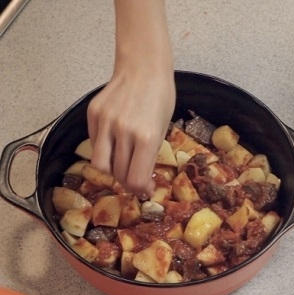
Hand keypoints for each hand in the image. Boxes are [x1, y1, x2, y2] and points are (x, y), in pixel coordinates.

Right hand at [87, 0, 173, 196]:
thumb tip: (140, 179)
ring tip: (121, 163)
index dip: (140, 189)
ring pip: (100, 165)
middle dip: (127, 181)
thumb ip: (150, 154)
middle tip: (134, 178)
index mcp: (147, 138)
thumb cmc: (160, 97)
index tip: (144, 189)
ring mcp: (106, 123)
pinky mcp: (93, 115)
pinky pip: (94, 144)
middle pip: (118, 175)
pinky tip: (114, 141)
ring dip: (111, 169)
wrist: (143, 67)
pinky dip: (103, 149)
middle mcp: (124, 132)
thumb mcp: (163, 128)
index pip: (135, 179)